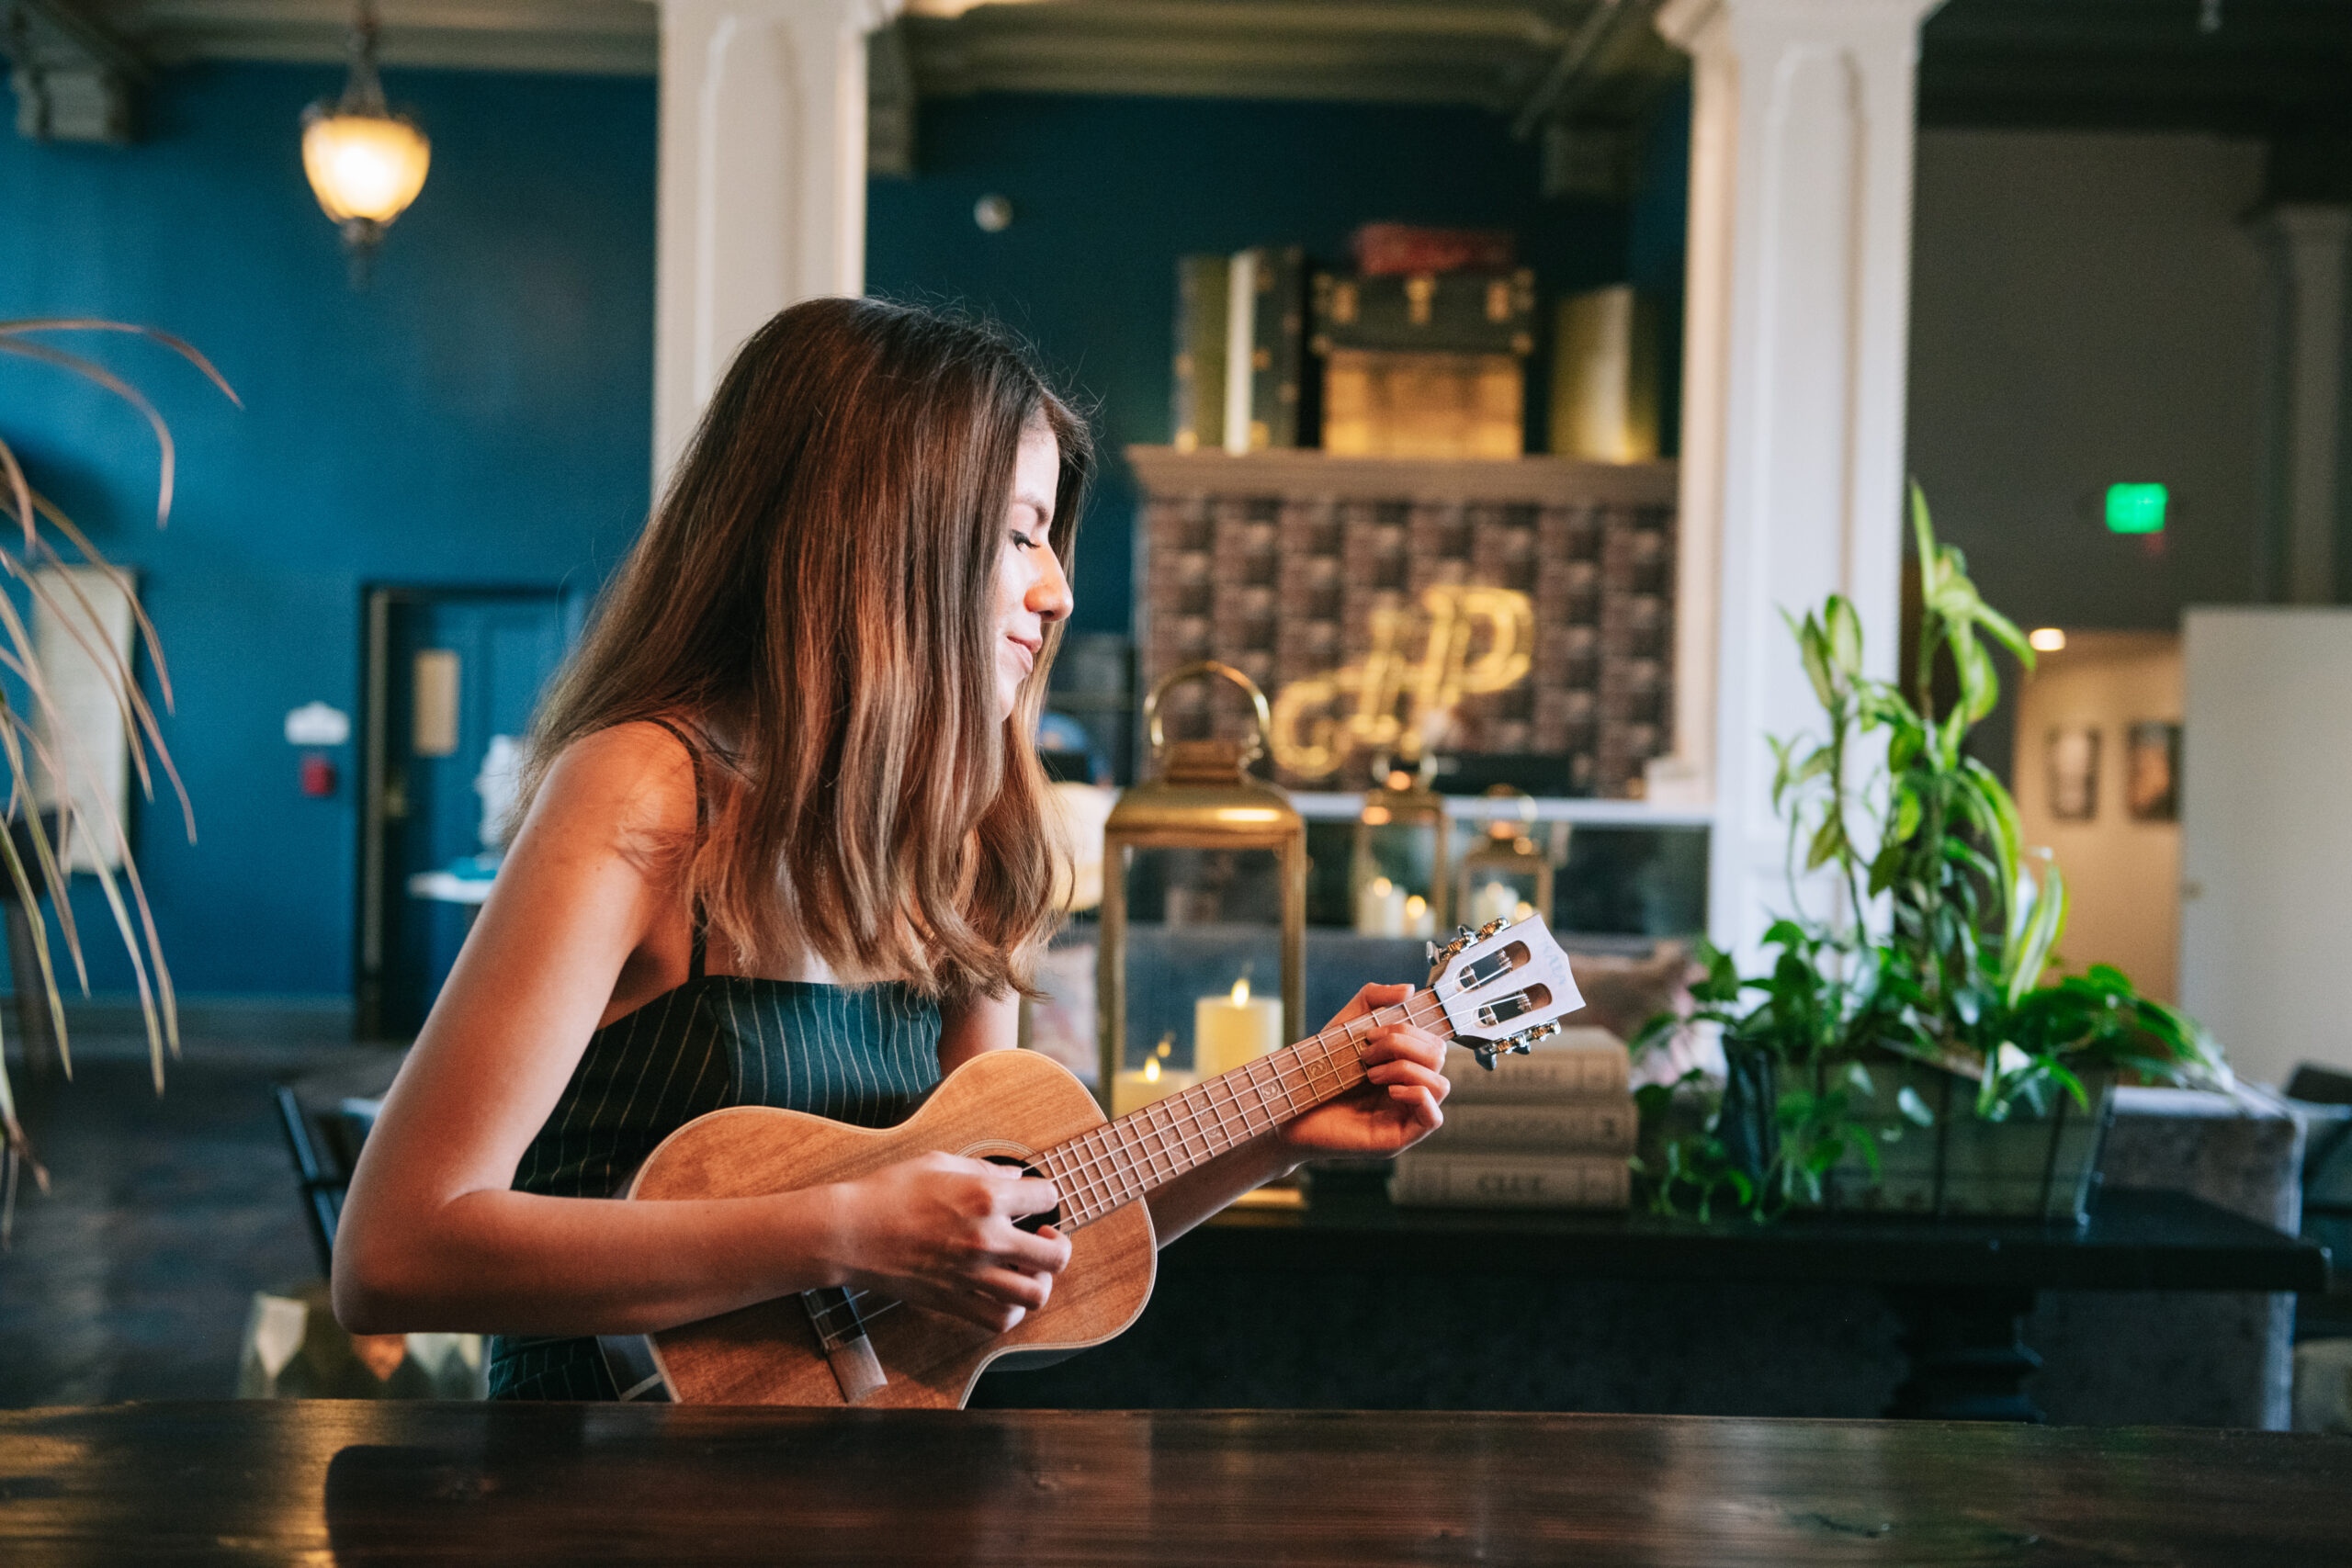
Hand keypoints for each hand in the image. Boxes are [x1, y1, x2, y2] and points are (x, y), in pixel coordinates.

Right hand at [818, 1152, 1069, 1332]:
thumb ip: (983, 1169)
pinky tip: (1002, 1292)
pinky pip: (999, 1318)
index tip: (1034, 1199)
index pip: (1047, 1196)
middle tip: (1044, 1239)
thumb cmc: (888, 1192)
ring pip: (1034, 1294)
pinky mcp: (954, 1300)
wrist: (850, 1233)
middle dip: (1058, 1245)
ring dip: (1040, 1281)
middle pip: (1055, 1255)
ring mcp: (972, 1274)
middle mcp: (986, 1238)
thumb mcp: (938, 1163)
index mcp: (985, 1196)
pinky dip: (1010, 1310)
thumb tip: (1015, 1176)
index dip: (1045, 1195)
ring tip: (1028, 1270)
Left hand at [1277, 983, 1450, 1158]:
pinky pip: (1435, 1118)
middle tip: (1366, 1052)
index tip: (1372, 1031)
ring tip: (1370, 1073)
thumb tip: (1409, 989)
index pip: (1433, 1041)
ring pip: (1442, 1084)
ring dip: (1406, 1068)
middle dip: (1403, 1044)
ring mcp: (1407, 1114)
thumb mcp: (1345, 1025)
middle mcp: (1410, 1088)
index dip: (1411, 1029)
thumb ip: (1372, 998)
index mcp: (1403, 1064)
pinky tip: (1389, 1090)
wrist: (1289, 1108)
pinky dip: (1417, 1095)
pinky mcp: (1400, 1137)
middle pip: (1438, 1056)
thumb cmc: (1317, 1071)